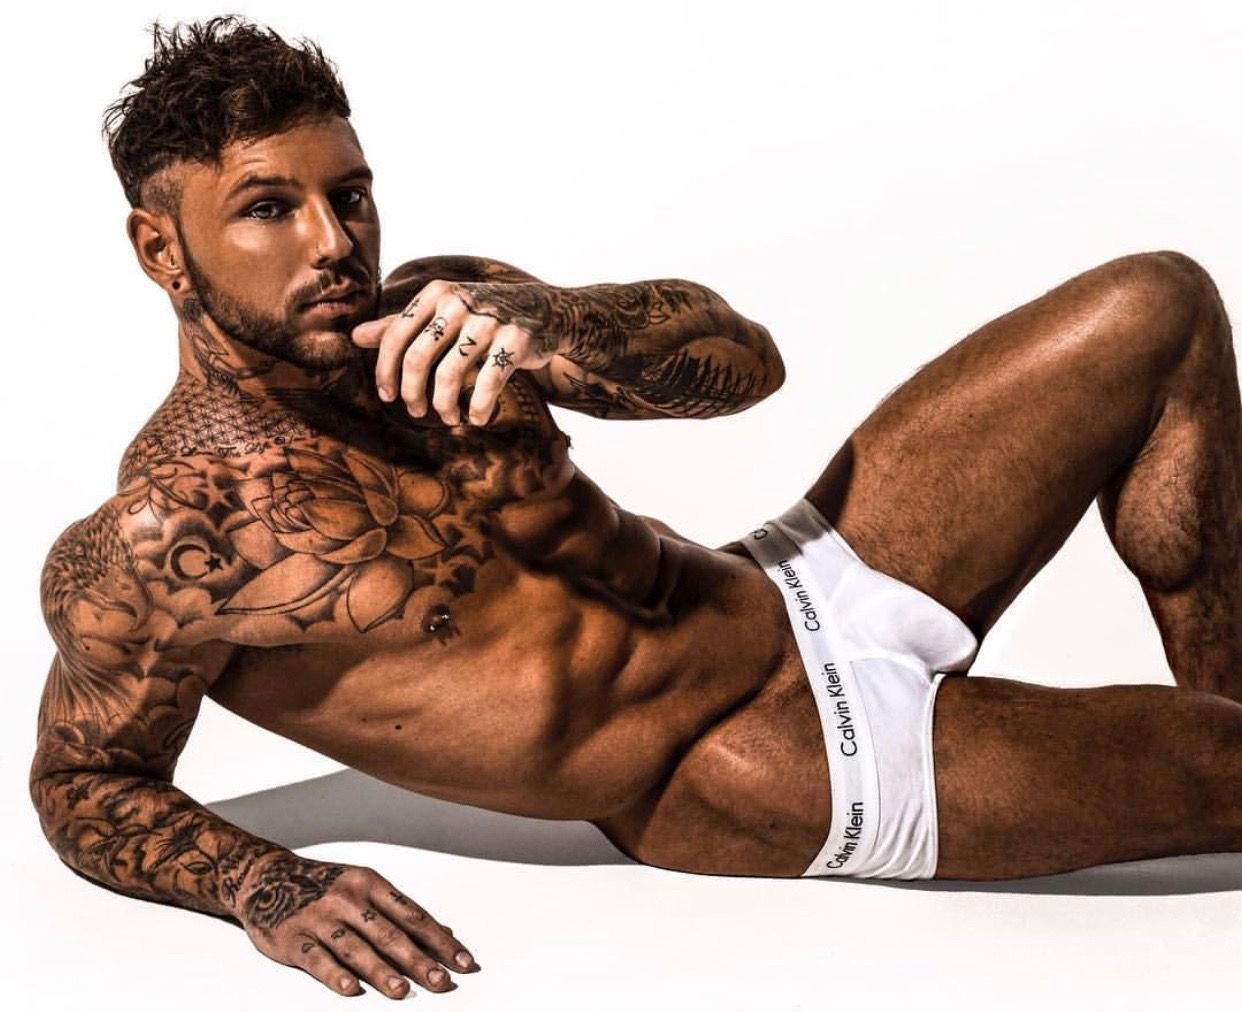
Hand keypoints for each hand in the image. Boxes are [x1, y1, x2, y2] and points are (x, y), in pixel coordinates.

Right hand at [238, 854, 479, 998]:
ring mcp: (320, 917)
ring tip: (402, 991)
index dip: (440, 940)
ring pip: (356, 947)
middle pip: (389, 933)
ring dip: (380, 970)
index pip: (414, 916)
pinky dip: (334, 974)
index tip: (464, 963)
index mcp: (370, 884)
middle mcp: (348, 898)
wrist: (266, 877)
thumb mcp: (364, 888)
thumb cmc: (324, 886)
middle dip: (419, 959)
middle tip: (442, 982)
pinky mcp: (292, 937)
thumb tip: (444, 933)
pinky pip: (316, 958)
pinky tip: (350, 989)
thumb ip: (400, 913)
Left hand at [351, 278, 559, 425]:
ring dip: (445, 406)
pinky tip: (475, 418)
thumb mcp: (441, 313)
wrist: (543, 310)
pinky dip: (478, 407)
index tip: (387, 397)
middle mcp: (459, 303)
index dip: (385, 372)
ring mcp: (489, 320)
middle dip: (413, 394)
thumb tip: (355, 337)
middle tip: (417, 412)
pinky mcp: (517, 339)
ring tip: (449, 418)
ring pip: (450, 375)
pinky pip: (487, 383)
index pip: (396, 336)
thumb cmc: (483, 315)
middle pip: (418, 359)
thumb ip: (401, 324)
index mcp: (436, 294)